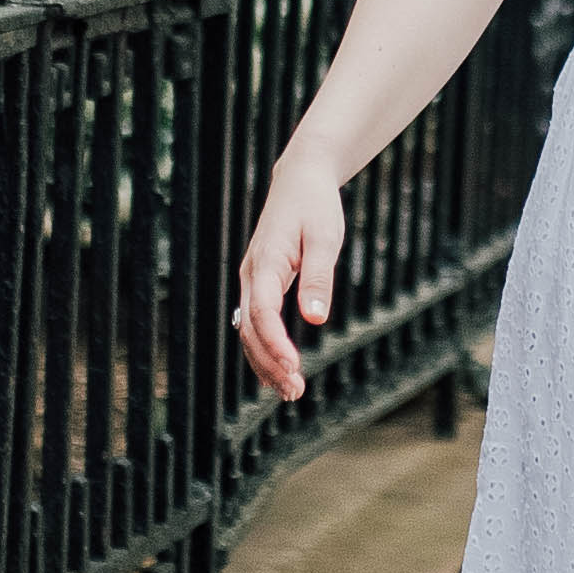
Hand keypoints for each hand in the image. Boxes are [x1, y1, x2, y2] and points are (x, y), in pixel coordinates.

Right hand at [236, 153, 345, 400]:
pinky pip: (255, 323)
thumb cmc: (315, 207)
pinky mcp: (260, 285)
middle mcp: (251, 275)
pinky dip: (265, 349)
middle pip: (250, 329)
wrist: (300, 180)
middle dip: (269, 363)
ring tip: (291, 391)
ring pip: (248, 331)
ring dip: (265, 363)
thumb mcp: (325, 237)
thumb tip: (315, 318)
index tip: (294, 367)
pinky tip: (281, 371)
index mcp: (266, 262)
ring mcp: (252, 281)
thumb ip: (319, 277)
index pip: (262, 311)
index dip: (276, 342)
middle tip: (295, 391)